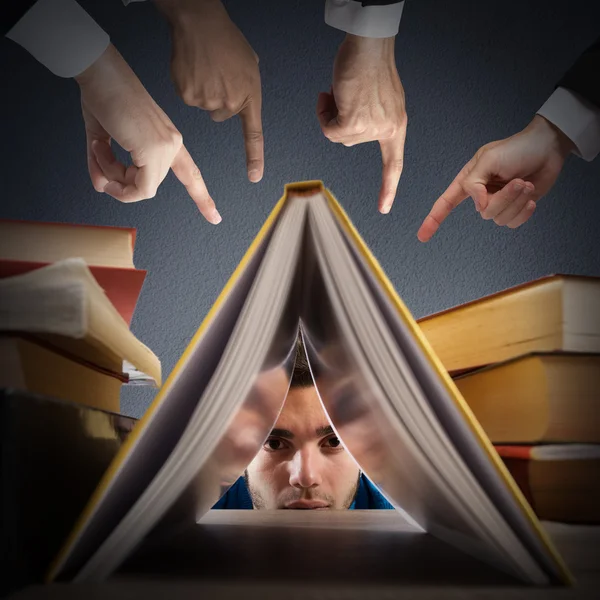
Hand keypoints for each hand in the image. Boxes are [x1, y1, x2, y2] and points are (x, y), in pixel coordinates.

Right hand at [76, 44, 220, 223]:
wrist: (99, 72)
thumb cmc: (102, 97)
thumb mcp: (102, 138)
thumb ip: (104, 165)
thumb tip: (101, 187)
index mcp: (167, 140)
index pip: (190, 174)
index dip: (202, 197)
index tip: (216, 217)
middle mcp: (172, 144)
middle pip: (148, 186)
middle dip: (118, 179)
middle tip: (98, 153)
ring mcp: (166, 147)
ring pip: (142, 190)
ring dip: (114, 179)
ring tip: (98, 148)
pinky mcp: (154, 149)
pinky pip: (139, 189)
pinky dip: (117, 182)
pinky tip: (101, 150)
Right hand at [157, 0, 263, 182]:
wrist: (199, 22)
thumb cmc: (225, 40)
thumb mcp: (248, 65)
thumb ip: (246, 89)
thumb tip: (238, 102)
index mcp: (248, 95)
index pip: (253, 134)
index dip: (254, 157)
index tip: (254, 176)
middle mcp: (229, 103)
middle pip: (220, 115)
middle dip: (218, 99)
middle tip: (216, 75)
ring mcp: (207, 101)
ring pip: (204, 106)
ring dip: (204, 90)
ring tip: (205, 67)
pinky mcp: (187, 96)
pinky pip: (189, 98)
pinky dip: (189, 86)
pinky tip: (193, 68)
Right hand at [317, 34, 406, 213]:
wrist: (369, 46)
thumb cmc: (372, 64)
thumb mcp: (377, 98)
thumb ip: (368, 118)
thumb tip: (344, 129)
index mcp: (396, 125)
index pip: (394, 164)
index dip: (388, 187)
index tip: (384, 207)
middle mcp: (387, 129)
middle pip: (351, 141)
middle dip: (340, 120)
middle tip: (339, 96)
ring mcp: (371, 128)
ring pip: (338, 136)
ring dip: (330, 115)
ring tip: (335, 92)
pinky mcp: (353, 123)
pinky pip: (329, 130)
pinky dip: (323, 115)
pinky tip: (327, 96)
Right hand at [417, 115, 574, 241]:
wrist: (548, 148)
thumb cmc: (517, 148)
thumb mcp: (488, 160)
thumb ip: (474, 184)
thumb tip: (478, 206)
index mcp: (469, 181)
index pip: (445, 203)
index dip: (433, 220)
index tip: (422, 236)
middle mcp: (481, 194)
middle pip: (484, 212)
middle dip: (504, 198)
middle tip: (517, 180)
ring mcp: (498, 202)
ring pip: (500, 219)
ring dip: (517, 201)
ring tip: (525, 183)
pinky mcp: (514, 208)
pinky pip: (513, 223)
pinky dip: (524, 211)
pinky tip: (530, 196)